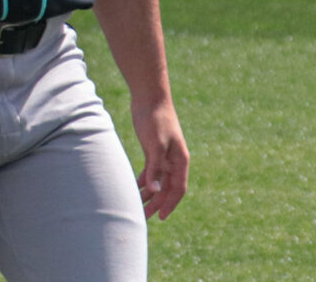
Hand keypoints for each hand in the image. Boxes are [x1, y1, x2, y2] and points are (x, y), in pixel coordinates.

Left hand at [132, 99, 188, 219]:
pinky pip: (151, 170)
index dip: (170, 204)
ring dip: (149, 193)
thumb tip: (154, 191)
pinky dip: (144, 180)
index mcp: (180, 160)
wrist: (149, 97)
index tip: (160, 217)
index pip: (178, 188)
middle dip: (157, 203)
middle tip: (143, 216)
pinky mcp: (153, 149)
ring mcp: (163, 155)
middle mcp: (174, 160)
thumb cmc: (155, 119)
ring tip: (137, 206)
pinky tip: (135, 187)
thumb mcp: (155, 145)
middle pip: (167, 187)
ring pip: (158, 180)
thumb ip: (155, 168)